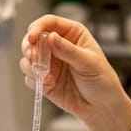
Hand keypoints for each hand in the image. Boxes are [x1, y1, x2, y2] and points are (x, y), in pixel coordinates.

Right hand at [22, 14, 130, 130]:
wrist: (102, 107)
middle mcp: (58, 46)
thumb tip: (51, 37)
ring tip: (44, 75)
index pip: (49, 22)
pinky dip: (34, 80)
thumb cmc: (102, 81)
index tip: (32, 38)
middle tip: (33, 58)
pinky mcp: (44, 79)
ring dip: (31, 65)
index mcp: (72, 34)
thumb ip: (68, 50)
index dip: (38, 27)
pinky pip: (30, 76)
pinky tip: (48, 85)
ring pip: (28, 58)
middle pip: (33, 38)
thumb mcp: (88, 63)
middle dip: (29, 47)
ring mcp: (50, 63)